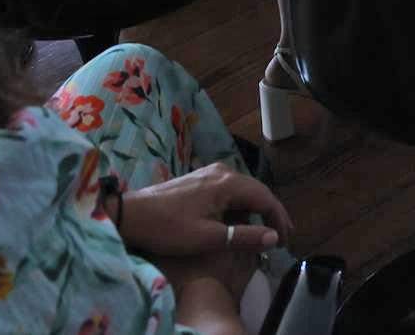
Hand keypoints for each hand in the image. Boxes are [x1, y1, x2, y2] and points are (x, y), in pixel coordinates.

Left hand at [116, 163, 292, 261]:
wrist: (129, 215)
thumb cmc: (167, 228)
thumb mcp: (207, 238)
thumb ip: (243, 237)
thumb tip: (275, 238)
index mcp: (229, 183)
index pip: (266, 199)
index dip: (279, 220)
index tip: (285, 241)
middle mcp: (223, 172)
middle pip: (257, 192)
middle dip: (270, 215)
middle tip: (279, 238)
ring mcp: (210, 174)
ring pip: (243, 192)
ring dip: (254, 212)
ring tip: (260, 232)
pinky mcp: (199, 180)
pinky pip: (229, 192)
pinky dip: (238, 207)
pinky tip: (236, 222)